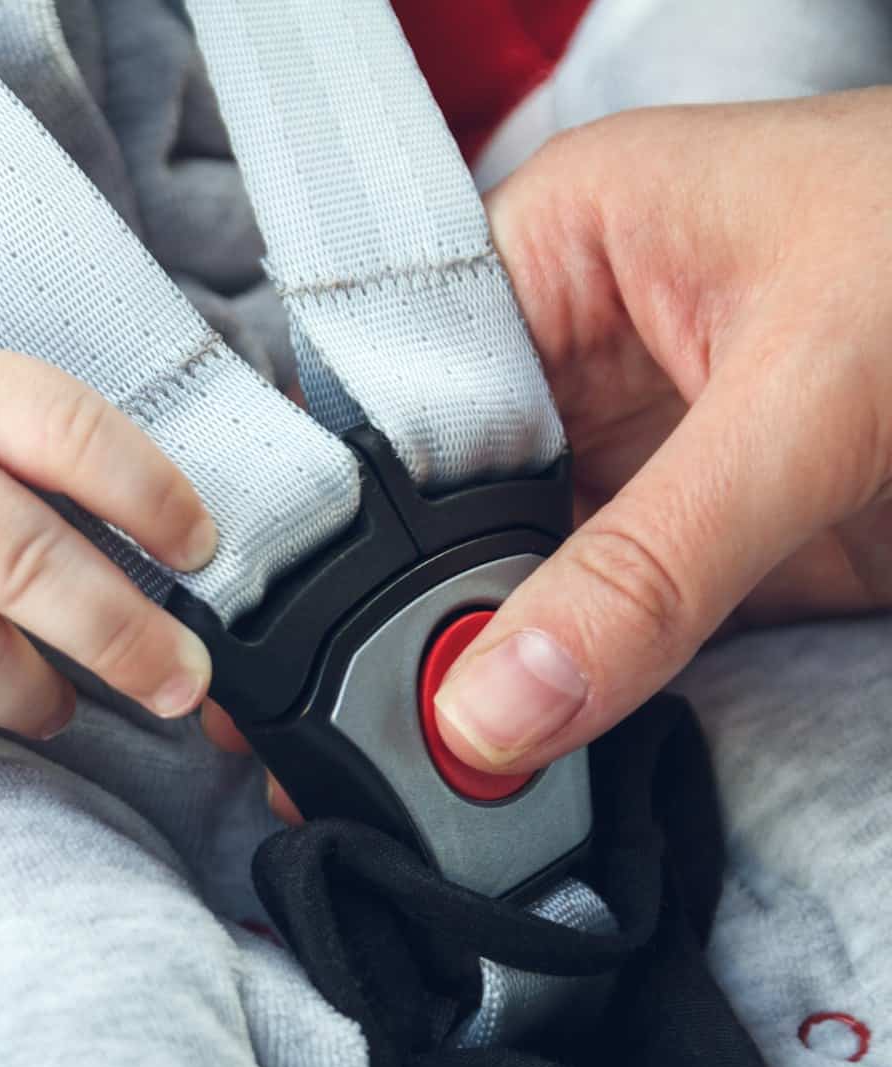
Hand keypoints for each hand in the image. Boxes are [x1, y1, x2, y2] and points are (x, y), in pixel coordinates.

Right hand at [214, 90, 891, 813]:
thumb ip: (649, 566)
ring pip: (517, 577)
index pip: (398, 400)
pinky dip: (576, 702)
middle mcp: (575, 352)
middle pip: (445, 506)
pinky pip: (615, 630)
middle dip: (409, 623)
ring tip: (415, 774)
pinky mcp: (713, 542)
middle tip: (347, 747)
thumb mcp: (810, 402)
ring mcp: (643, 453)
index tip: (296, 655)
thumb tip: (495, 706)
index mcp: (556, 252)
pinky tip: (517, 763)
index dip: (346, 529)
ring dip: (484, 672)